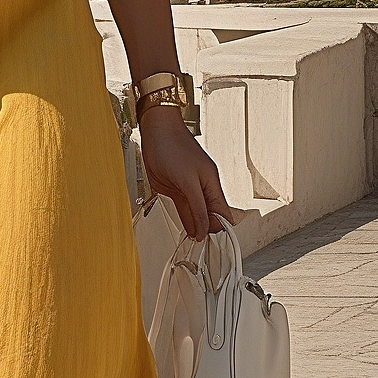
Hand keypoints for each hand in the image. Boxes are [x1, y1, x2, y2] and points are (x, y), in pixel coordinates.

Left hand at [140, 106, 233, 240]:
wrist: (155, 130)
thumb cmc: (172, 146)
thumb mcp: (186, 181)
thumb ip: (196, 206)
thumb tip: (204, 228)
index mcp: (211, 185)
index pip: (222, 214)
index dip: (220, 229)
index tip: (214, 244)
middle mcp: (202, 188)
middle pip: (210, 215)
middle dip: (207, 230)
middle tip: (201, 247)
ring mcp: (189, 188)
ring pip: (196, 213)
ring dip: (195, 226)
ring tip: (193, 243)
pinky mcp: (175, 188)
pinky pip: (184, 207)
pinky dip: (186, 219)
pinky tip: (187, 230)